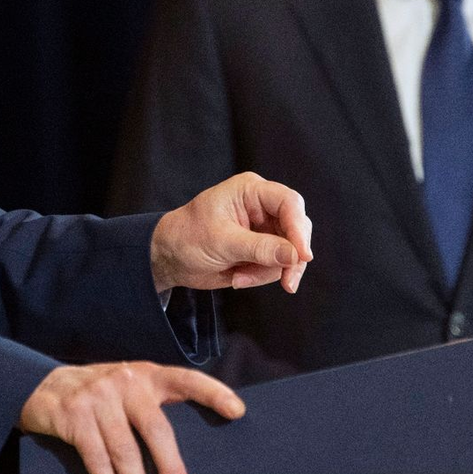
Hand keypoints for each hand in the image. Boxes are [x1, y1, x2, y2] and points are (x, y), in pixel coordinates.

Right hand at [18, 361, 244, 473]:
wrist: (43, 387)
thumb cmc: (100, 397)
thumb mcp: (128, 390)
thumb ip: (152, 407)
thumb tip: (189, 453)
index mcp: (147, 374)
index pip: (186, 379)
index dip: (213, 392)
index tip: (238, 411)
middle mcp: (126, 381)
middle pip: (156, 427)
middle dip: (170, 466)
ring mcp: (98, 397)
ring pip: (124, 449)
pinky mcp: (74, 415)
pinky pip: (95, 456)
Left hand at [150, 172, 311, 294]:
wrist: (170, 257)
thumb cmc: (187, 237)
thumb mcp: (222, 242)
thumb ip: (259, 248)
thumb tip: (294, 256)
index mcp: (250, 190)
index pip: (288, 203)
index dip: (299, 229)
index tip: (302, 256)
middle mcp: (262, 206)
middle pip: (296, 228)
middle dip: (290, 257)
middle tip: (287, 282)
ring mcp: (264, 228)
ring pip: (290, 251)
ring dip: (269, 271)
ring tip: (240, 278)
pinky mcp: (262, 249)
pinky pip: (278, 265)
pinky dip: (262, 276)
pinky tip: (238, 278)